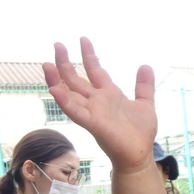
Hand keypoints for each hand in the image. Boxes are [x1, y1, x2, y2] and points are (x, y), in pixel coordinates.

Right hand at [42, 38, 157, 173]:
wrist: (140, 154)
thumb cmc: (141, 132)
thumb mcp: (145, 104)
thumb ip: (144, 86)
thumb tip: (146, 65)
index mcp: (109, 94)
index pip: (95, 70)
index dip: (89, 55)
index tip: (83, 39)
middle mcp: (97, 101)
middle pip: (76, 79)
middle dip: (66, 62)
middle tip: (57, 44)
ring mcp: (93, 112)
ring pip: (69, 93)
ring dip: (57, 80)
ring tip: (47, 64)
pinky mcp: (93, 124)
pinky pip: (75, 112)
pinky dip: (64, 101)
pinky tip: (54, 89)